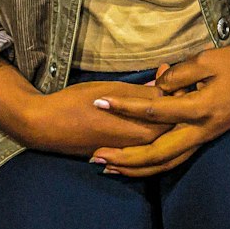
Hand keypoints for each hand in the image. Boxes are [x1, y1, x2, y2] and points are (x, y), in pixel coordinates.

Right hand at [23, 79, 176, 157]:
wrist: (48, 126)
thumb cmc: (79, 103)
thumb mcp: (114, 91)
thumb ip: (145, 91)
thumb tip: (166, 79)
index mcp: (144, 131)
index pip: (176, 113)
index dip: (181, 91)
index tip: (175, 74)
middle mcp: (142, 148)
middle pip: (171, 126)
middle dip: (174, 104)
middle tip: (170, 81)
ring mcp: (131, 154)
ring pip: (159, 135)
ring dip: (162, 115)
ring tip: (157, 91)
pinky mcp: (121, 154)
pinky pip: (145, 141)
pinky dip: (149, 125)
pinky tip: (143, 109)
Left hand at [88, 43, 229, 176]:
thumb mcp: (208, 59)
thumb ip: (178, 73)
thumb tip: (156, 87)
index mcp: (200, 108)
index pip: (154, 110)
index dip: (125, 106)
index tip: (100, 101)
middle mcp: (201, 130)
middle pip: (157, 154)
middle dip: (125, 158)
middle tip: (96, 158)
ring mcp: (205, 137)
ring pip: (167, 163)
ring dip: (137, 168)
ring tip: (110, 168)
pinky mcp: (206, 137)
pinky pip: (176, 157)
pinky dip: (154, 163)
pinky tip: (137, 164)